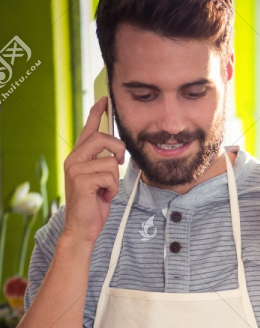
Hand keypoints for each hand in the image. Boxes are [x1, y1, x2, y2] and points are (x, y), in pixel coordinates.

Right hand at [62, 97, 126, 245]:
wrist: (82, 227)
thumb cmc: (93, 205)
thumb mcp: (99, 179)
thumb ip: (103, 163)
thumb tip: (116, 152)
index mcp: (78, 157)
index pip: (88, 130)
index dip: (97, 113)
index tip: (105, 100)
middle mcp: (73, 159)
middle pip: (103, 139)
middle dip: (117, 150)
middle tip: (118, 163)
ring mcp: (75, 169)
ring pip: (111, 162)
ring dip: (114, 180)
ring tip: (104, 191)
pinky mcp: (81, 180)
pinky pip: (110, 177)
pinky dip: (112, 190)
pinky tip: (103, 197)